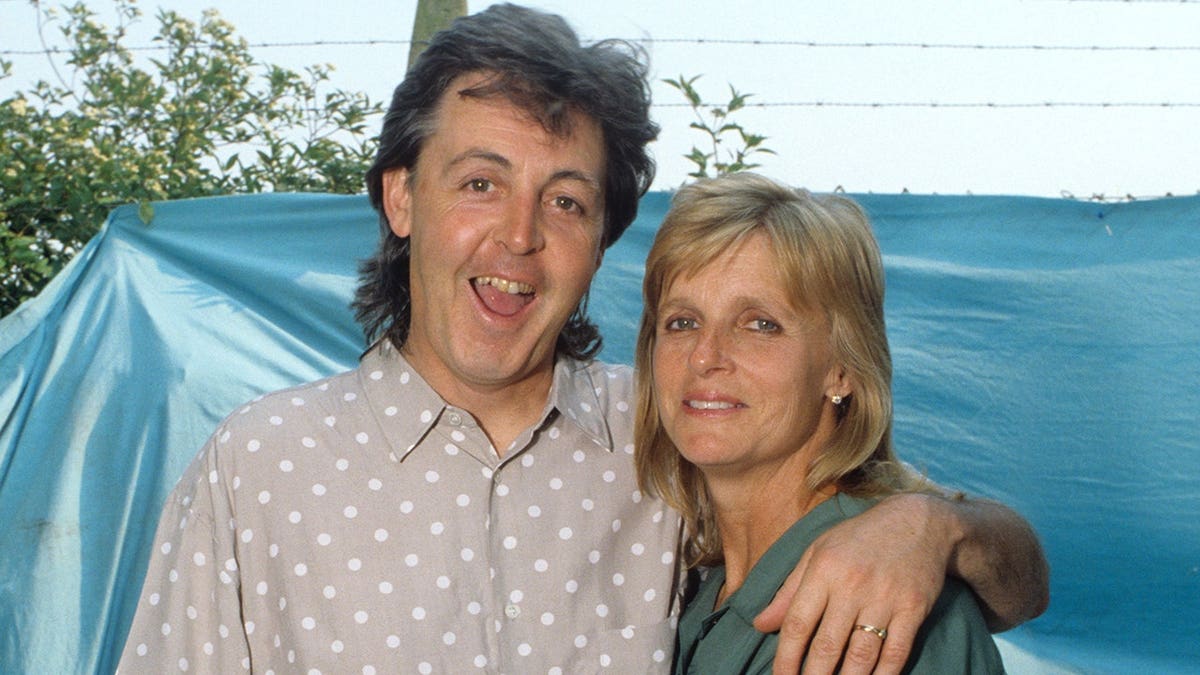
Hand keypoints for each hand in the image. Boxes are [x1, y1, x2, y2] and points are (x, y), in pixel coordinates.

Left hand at [753, 493, 957, 674]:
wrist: (918, 521)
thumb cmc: (859, 538)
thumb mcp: (818, 552)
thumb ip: (789, 590)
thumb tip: (761, 624)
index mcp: (824, 569)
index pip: (798, 623)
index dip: (786, 658)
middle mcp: (853, 585)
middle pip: (827, 645)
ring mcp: (885, 598)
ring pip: (861, 655)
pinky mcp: (913, 609)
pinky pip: (896, 652)